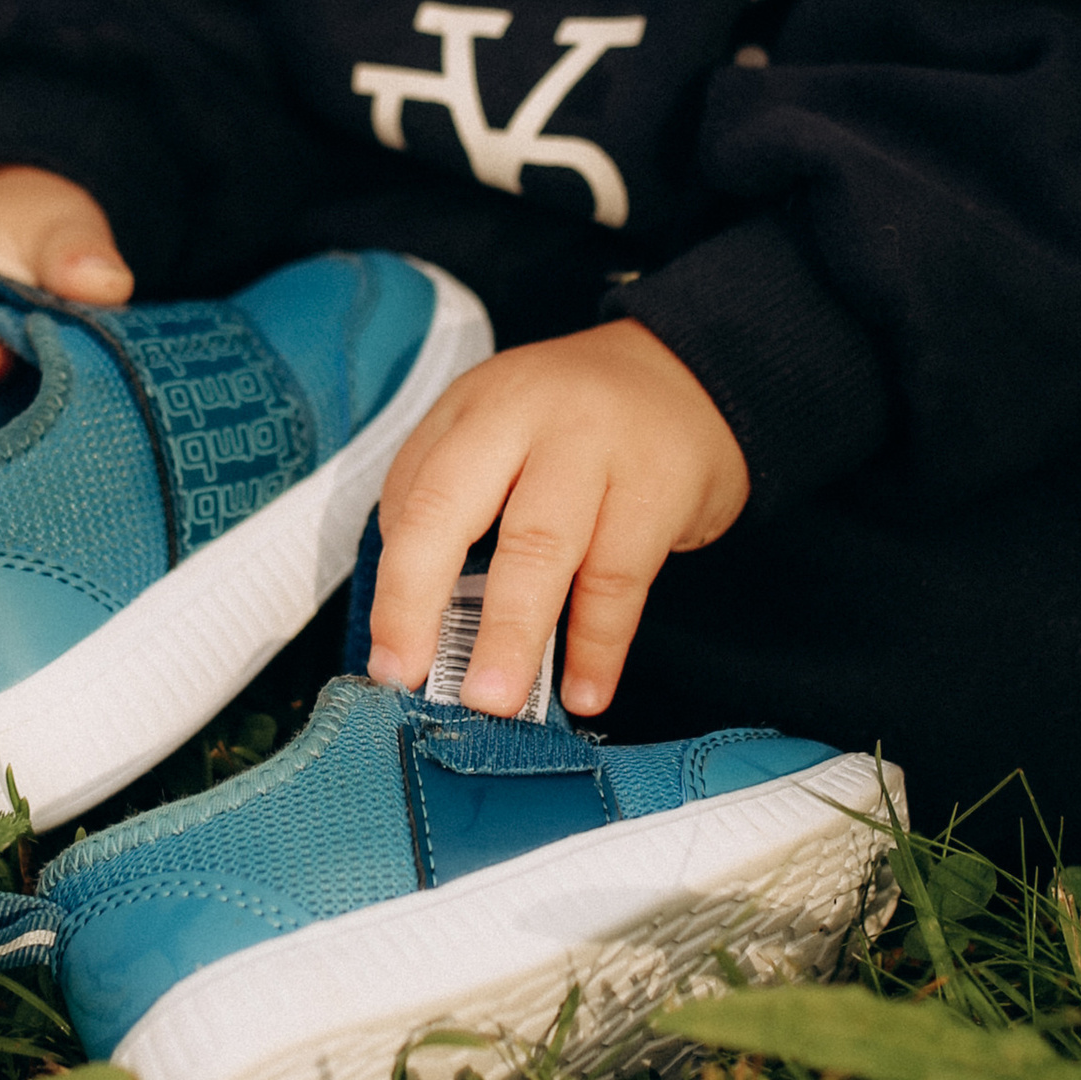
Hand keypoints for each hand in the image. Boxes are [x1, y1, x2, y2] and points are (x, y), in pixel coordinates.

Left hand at [364, 322, 749, 721]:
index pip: (414, 495)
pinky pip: (621, 578)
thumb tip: (418, 614)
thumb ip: (454, 499)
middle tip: (414, 680)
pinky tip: (584, 691)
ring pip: (541, 547)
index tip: (387, 660)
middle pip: (455, 509)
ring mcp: (597, 444)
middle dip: (422, 602)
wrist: (693, 378)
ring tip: (496, 701)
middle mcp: (527, 415)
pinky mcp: (661, 484)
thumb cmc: (579, 425)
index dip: (393, 585)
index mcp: (475, 407)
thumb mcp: (502, 430)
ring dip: (513, 634)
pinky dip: (599, 644)